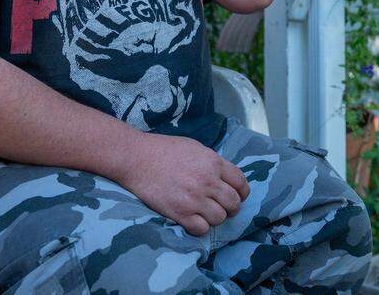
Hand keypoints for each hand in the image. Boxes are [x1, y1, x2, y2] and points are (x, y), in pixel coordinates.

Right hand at [119, 131, 249, 235]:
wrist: (136, 158)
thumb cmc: (164, 150)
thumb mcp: (195, 148)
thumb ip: (213, 162)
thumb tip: (225, 177)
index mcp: (213, 162)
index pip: (241, 182)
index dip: (242, 192)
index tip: (237, 196)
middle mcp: (208, 181)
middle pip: (234, 203)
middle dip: (231, 207)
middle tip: (223, 207)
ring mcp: (194, 198)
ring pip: (220, 218)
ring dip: (215, 217)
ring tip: (205, 213)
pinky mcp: (180, 213)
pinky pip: (201, 229)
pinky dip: (200, 227)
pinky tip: (193, 220)